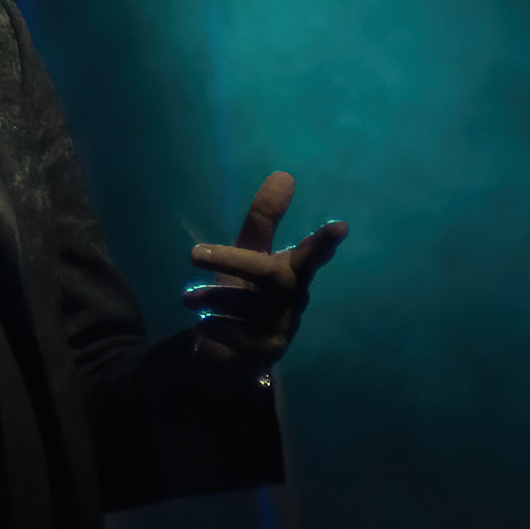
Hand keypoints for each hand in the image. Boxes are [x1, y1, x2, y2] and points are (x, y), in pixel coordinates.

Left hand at [182, 172, 347, 367]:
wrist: (231, 354)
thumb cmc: (246, 294)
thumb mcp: (249, 256)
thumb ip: (264, 220)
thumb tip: (284, 174)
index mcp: (292, 272)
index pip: (311, 254)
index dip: (324, 241)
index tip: (340, 226)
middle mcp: (292, 300)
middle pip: (269, 275)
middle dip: (232, 260)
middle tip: (192, 253)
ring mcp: (280, 328)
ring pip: (240, 304)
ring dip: (209, 298)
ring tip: (189, 299)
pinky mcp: (262, 354)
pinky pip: (228, 333)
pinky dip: (211, 326)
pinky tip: (207, 327)